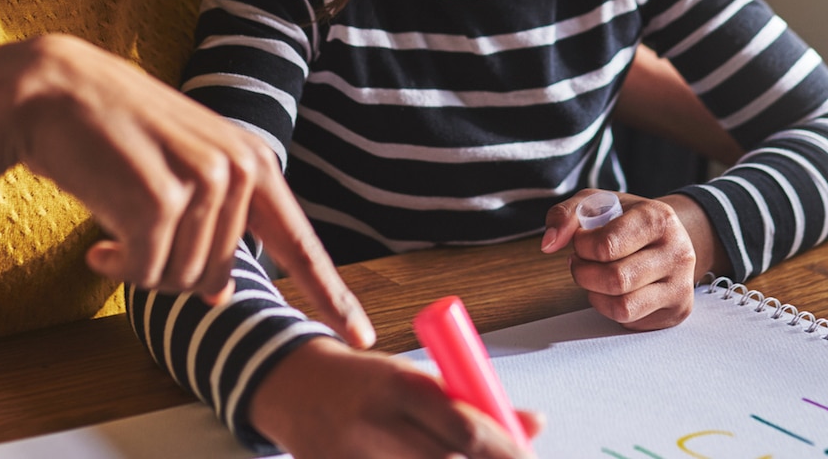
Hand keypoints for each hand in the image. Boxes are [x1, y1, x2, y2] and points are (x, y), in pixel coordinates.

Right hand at [0, 35, 373, 345]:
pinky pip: (144, 273)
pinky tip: (96, 243)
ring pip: (181, 280)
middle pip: (217, 276)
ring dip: (139, 267)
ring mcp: (203, 182)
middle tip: (131, 234)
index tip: (360, 335)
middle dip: (169, 270)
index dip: (330, 293)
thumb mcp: (179, 170)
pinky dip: (116, 268)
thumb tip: (220, 295)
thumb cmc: (111, 133)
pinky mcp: (160, 200)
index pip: (298, 240)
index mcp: (252, 161)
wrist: (52, 91)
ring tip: (114, 225)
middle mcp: (238, 169)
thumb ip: (213, 223)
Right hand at [248, 336, 540, 458]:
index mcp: (397, 386)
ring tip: (454, 455)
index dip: (504, 449)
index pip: (464, 429)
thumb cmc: (364, 381)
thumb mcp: (414, 376)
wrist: (291, 387)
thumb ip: (469, 401)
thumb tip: (536, 422)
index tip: (526, 454)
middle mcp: (375, 425)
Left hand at [541, 190, 695, 330]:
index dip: (582, 247)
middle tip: (580, 262)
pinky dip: (610, 308)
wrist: (667, 236)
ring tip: (593, 277)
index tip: (580, 241)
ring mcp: (680, 284)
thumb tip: (548, 244)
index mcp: (658, 218)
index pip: (608, 245)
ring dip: (595, 294)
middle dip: (584, 273)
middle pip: (615, 279)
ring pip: (623, 307)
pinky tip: (612, 291)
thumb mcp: (595, 203)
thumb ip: (565, 215)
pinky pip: (632, 321)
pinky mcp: (678, 310)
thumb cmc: (627, 220)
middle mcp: (677, 252)